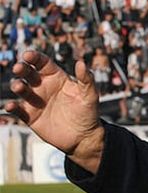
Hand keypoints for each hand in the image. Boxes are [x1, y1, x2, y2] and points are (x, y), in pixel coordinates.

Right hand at [5, 50, 103, 172]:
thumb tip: (81, 63)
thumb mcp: (90, 95)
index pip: (43, 63)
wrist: (83, 137)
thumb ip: (86, 79)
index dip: (34, 57)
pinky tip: (11, 106)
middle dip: (22, 68)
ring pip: (21, 89)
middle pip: (28, 73)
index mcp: (57, 78)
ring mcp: (35, 101)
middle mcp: (43, 86)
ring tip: (19, 87)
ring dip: (17, 86)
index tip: (28, 55)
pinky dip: (12, 107)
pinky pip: (18, 109)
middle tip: (19, 68)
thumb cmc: (88, 113)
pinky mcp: (30, 116)